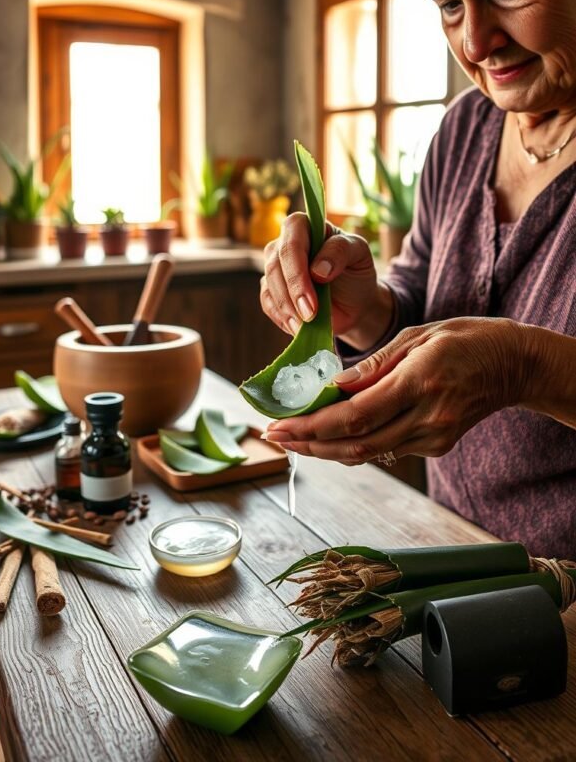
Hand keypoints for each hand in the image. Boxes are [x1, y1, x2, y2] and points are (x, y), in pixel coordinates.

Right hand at [260, 212, 391, 345]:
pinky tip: (298, 327)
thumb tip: (317, 270)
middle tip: (310, 316)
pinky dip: (282, 317)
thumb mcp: (359, 253)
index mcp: (305, 226)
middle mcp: (284, 243)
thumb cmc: (356, 271)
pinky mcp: (271, 290)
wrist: (354, 302)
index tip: (316, 290)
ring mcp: (275, 267)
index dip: (298, 268)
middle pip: (276, 265)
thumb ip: (341, 251)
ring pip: (269, 285)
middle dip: (293, 293)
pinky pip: (267, 303)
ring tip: (306, 326)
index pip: (292, 239)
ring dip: (287, 309)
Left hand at [264, 317, 530, 462]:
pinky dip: (354, 444)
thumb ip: (374, 365)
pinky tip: (330, 435)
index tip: (280, 425)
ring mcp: (435, 437)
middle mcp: (428, 417)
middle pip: (357, 444)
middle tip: (275, 436)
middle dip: (310, 444)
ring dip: (327, 449)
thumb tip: (332, 386)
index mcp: (420, 383)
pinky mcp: (437, 446)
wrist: (514, 364)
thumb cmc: (464, 339)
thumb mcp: (417, 335)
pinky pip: (386, 449)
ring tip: (294, 438)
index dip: (312, 427)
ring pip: (369, 453)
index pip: (355, 416)